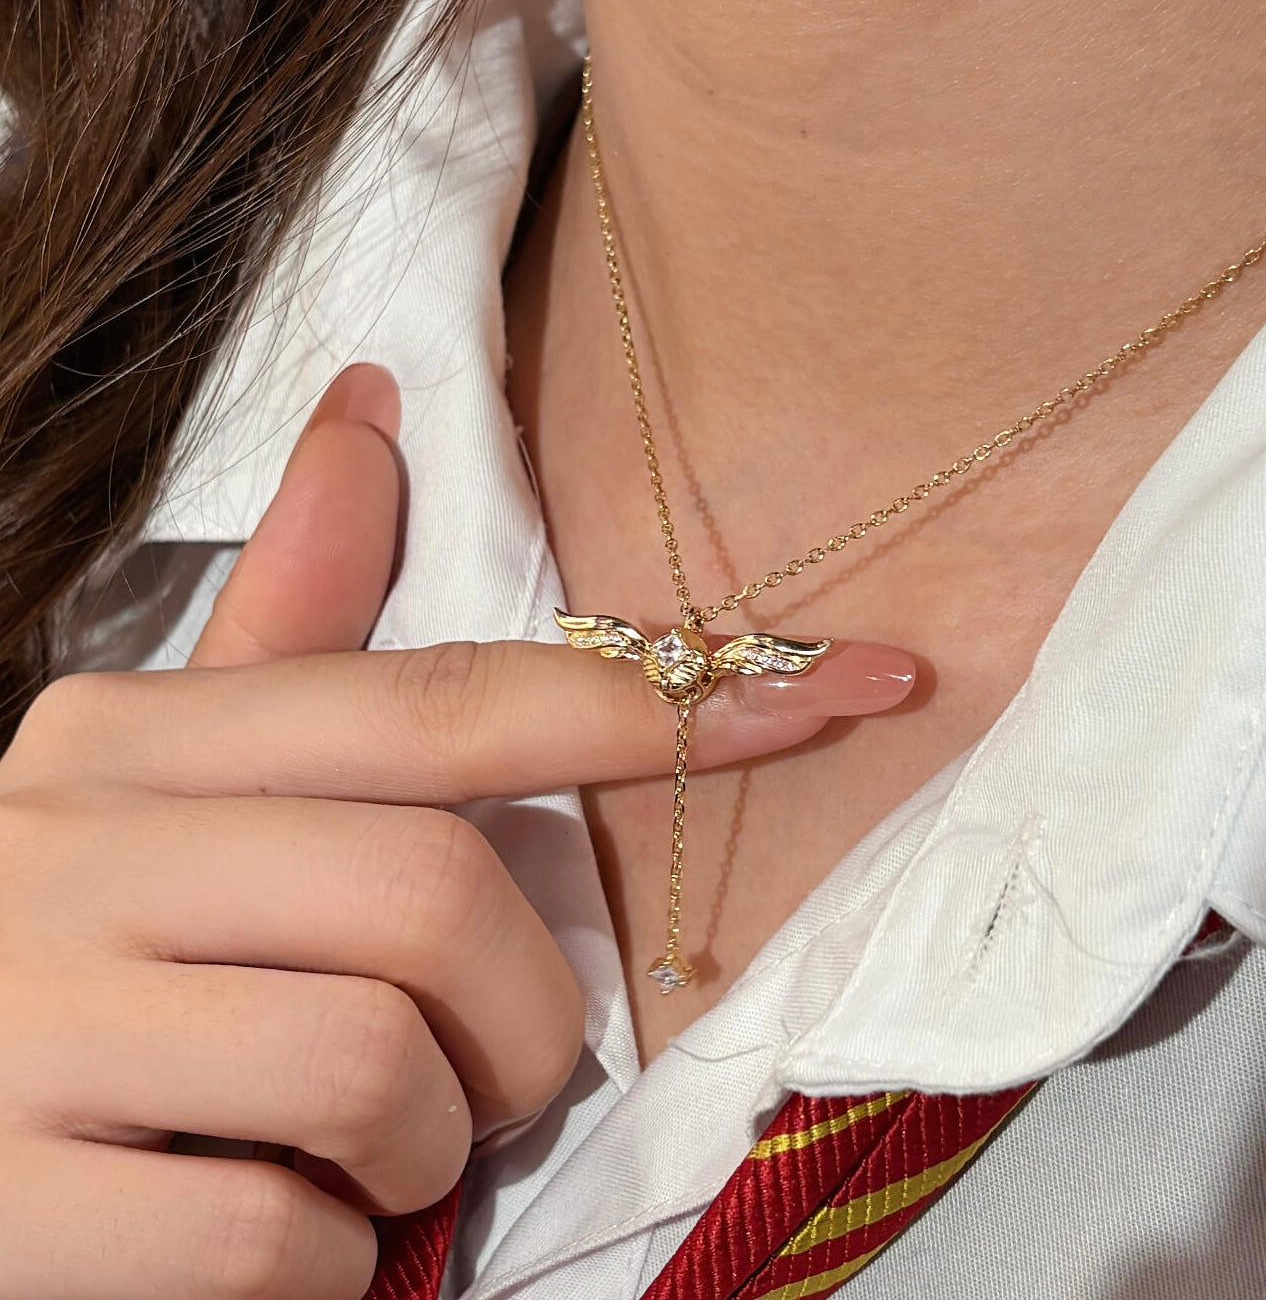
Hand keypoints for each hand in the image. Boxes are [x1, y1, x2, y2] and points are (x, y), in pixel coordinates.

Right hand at [0, 365, 913, 1299]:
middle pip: (440, 895)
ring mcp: (34, 1027)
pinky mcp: (17, 1213)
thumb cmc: (72, 953)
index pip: (441, 702)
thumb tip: (371, 408)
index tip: (827, 693)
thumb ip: (288, 622)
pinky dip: (331, 1262)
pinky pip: (289, 1244)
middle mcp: (82, 852)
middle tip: (493, 1066)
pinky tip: (271, 1230)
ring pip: (384, 1066)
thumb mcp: (166, 782)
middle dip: (527, 1014)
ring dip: (429, 1141)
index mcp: (137, 740)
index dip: (653, 705)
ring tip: (364, 1149)